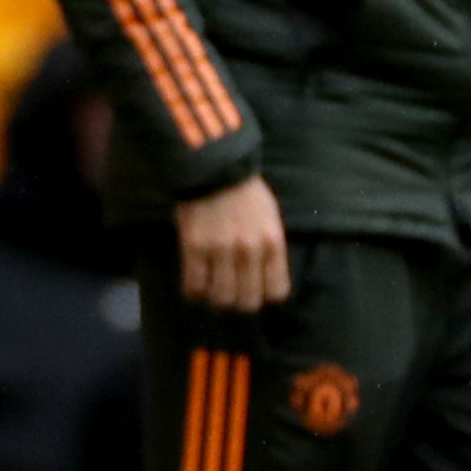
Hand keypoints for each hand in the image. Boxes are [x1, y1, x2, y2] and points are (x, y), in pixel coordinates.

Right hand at [177, 175, 290, 312]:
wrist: (214, 168)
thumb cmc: (244, 192)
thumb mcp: (269, 218)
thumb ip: (268, 248)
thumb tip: (263, 279)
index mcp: (272, 242)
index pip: (277, 292)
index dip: (264, 296)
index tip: (254, 290)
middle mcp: (250, 250)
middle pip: (248, 302)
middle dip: (239, 302)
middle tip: (230, 293)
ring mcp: (222, 249)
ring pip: (222, 299)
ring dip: (216, 299)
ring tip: (211, 290)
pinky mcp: (195, 246)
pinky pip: (195, 285)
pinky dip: (194, 292)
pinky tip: (194, 284)